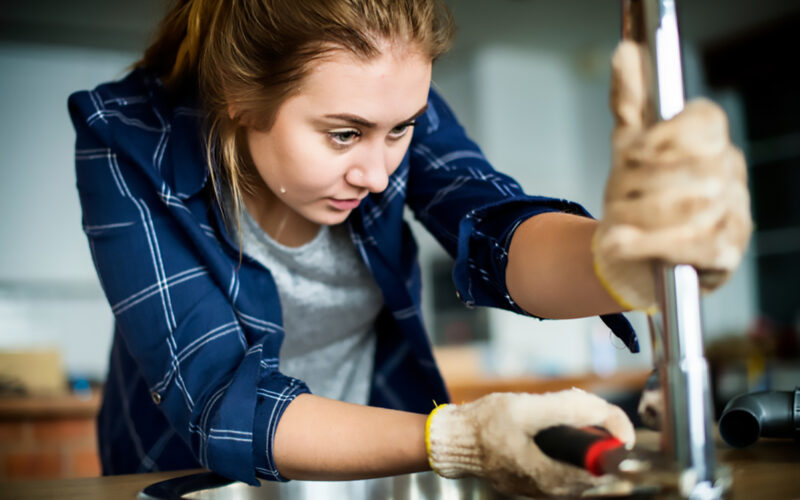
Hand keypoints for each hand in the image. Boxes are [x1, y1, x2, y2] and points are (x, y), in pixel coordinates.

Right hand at [425, 389, 634, 496]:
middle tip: (589, 412)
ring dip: (585, 442)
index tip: (611, 419)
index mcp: (551, 475)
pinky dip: (571, 449)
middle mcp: (551, 490)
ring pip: (584, 468)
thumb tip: (603, 411)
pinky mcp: (537, 483)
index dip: (615, 439)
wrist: (457, 441)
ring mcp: (544, 490)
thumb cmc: (486, 423)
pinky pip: (568, 469)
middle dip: (598, 436)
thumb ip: (566, 409)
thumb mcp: (524, 407)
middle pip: (598, 467)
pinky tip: (557, 430)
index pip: (604, 465)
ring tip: (570, 418)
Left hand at [593, 41, 752, 310]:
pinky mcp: (725, 253)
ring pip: (687, 208)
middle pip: (691, 167)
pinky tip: (622, 243)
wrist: (634, 255)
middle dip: (641, 185)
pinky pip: (689, 245)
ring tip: (616, 224)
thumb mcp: (627, 149)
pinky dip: (648, 245)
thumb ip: (629, 102)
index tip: (631, 152)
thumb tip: (624, 53)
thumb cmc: (636, 198)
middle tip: (614, 197)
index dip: (667, 135)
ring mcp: (732, 214)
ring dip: (638, 217)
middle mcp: (729, 175)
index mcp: (711, 142)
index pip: (706, 121)